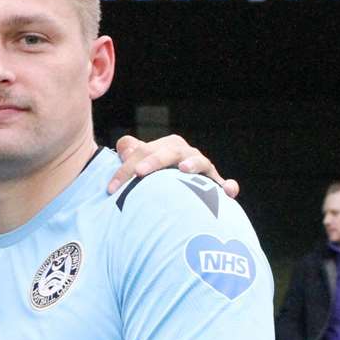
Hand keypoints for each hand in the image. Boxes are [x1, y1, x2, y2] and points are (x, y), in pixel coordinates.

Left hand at [109, 134, 238, 198]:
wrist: (181, 192)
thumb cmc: (157, 180)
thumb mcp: (142, 167)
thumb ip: (131, 156)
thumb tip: (124, 147)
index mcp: (167, 147)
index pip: (143, 151)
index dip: (125, 169)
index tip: (111, 189)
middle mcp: (186, 154)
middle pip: (170, 153)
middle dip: (153, 162)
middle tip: (140, 173)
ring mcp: (203, 168)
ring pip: (200, 162)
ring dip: (193, 164)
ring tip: (184, 169)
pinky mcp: (216, 186)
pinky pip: (224, 185)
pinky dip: (228, 186)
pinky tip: (228, 192)